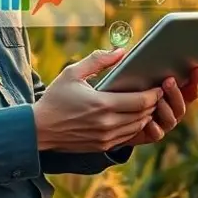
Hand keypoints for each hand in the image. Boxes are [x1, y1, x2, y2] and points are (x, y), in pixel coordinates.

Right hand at [32, 48, 162, 152]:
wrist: (38, 129)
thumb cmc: (55, 98)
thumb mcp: (73, 73)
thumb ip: (98, 60)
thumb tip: (121, 51)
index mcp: (102, 104)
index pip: (140, 101)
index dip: (154, 94)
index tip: (158, 85)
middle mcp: (107, 124)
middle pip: (143, 115)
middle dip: (153, 104)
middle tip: (157, 92)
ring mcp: (105, 138)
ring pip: (137, 127)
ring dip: (146, 116)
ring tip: (148, 103)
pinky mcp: (102, 146)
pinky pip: (127, 137)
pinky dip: (135, 127)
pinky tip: (134, 117)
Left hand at [122, 66, 197, 146]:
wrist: (115, 117)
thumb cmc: (126, 91)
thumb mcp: (133, 75)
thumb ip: (139, 64)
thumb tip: (127, 50)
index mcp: (173, 93)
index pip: (190, 87)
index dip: (196, 79)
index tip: (197, 68)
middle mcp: (172, 109)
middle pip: (183, 103)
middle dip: (177, 92)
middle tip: (169, 80)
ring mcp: (163, 123)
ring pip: (172, 118)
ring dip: (167, 108)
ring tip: (157, 99)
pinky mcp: (151, 134)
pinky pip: (157, 133)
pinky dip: (154, 127)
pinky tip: (148, 120)